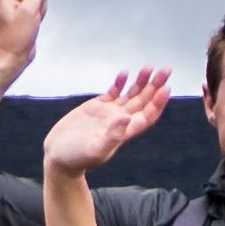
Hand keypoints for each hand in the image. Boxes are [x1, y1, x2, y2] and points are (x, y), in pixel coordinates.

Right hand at [44, 66, 172, 179]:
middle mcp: (121, 121)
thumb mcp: (95, 149)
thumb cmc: (77, 158)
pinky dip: (119, 83)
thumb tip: (127, 118)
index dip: (158, 103)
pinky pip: (113, 92)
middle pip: (144, 101)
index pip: (147, 116)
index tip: (165, 88)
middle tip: (166, 70)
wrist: (58, 155)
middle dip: (155, 86)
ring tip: (149, 67)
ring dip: (141, 82)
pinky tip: (125, 73)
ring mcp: (110, 113)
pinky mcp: (96, 107)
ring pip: (131, 94)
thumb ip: (113, 136)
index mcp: (125, 132)